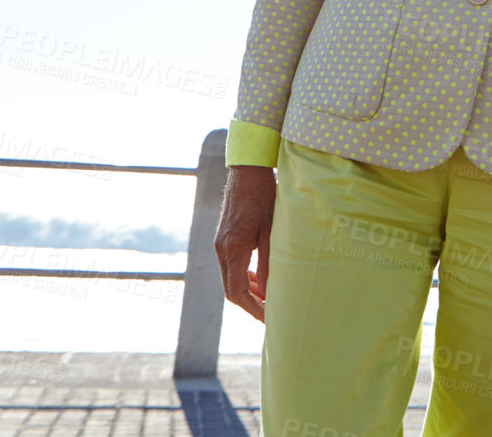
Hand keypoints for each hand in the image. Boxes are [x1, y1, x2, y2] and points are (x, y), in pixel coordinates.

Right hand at [213, 165, 276, 320]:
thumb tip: (271, 292)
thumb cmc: (264, 197)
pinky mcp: (223, 239)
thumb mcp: (271, 231)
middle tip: (270, 315)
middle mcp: (222, 250)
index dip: (253, 309)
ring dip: (247, 292)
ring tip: (267, 301)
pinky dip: (244, 277)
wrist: (247, 172)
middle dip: (250, 305)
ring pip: (230, 279)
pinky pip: (231, 266)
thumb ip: (269, 262)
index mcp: (233, 249)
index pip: (238, 292)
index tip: (269, 318)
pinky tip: (259, 279)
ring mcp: (220, 244)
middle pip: (231, 290)